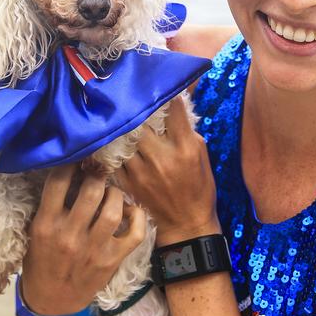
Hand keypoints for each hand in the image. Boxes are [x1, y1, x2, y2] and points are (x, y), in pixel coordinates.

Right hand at [20, 163, 146, 315]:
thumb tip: (71, 170)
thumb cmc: (42, 259)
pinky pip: (134, 233)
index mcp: (46, 224)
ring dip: (115, 194)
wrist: (52, 299)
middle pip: (91, 191)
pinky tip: (130, 211)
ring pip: (113, 209)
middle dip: (97, 175)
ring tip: (111, 192)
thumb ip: (51, 204)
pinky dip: (137, 217)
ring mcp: (93, 249)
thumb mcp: (36, 230)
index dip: (70, 163)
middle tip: (98, 172)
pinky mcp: (112, 260)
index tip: (78, 158)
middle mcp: (69, 235)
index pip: (58, 182)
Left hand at [114, 95, 220, 246]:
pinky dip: (114, 149)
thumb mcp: (202, 156)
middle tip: (134, 105)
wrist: (186, 224)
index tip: (162, 91)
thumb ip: (187, 132)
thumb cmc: (198, 188)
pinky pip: (115, 158)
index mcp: (185, 148)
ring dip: (123, 129)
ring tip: (119, 120)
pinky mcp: (128, 183)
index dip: (167, 98)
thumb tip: (174, 108)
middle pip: (141, 122)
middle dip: (138, 112)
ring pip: (123, 138)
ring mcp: (142, 171)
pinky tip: (114, 142)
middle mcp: (162, 157)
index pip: (173, 112)